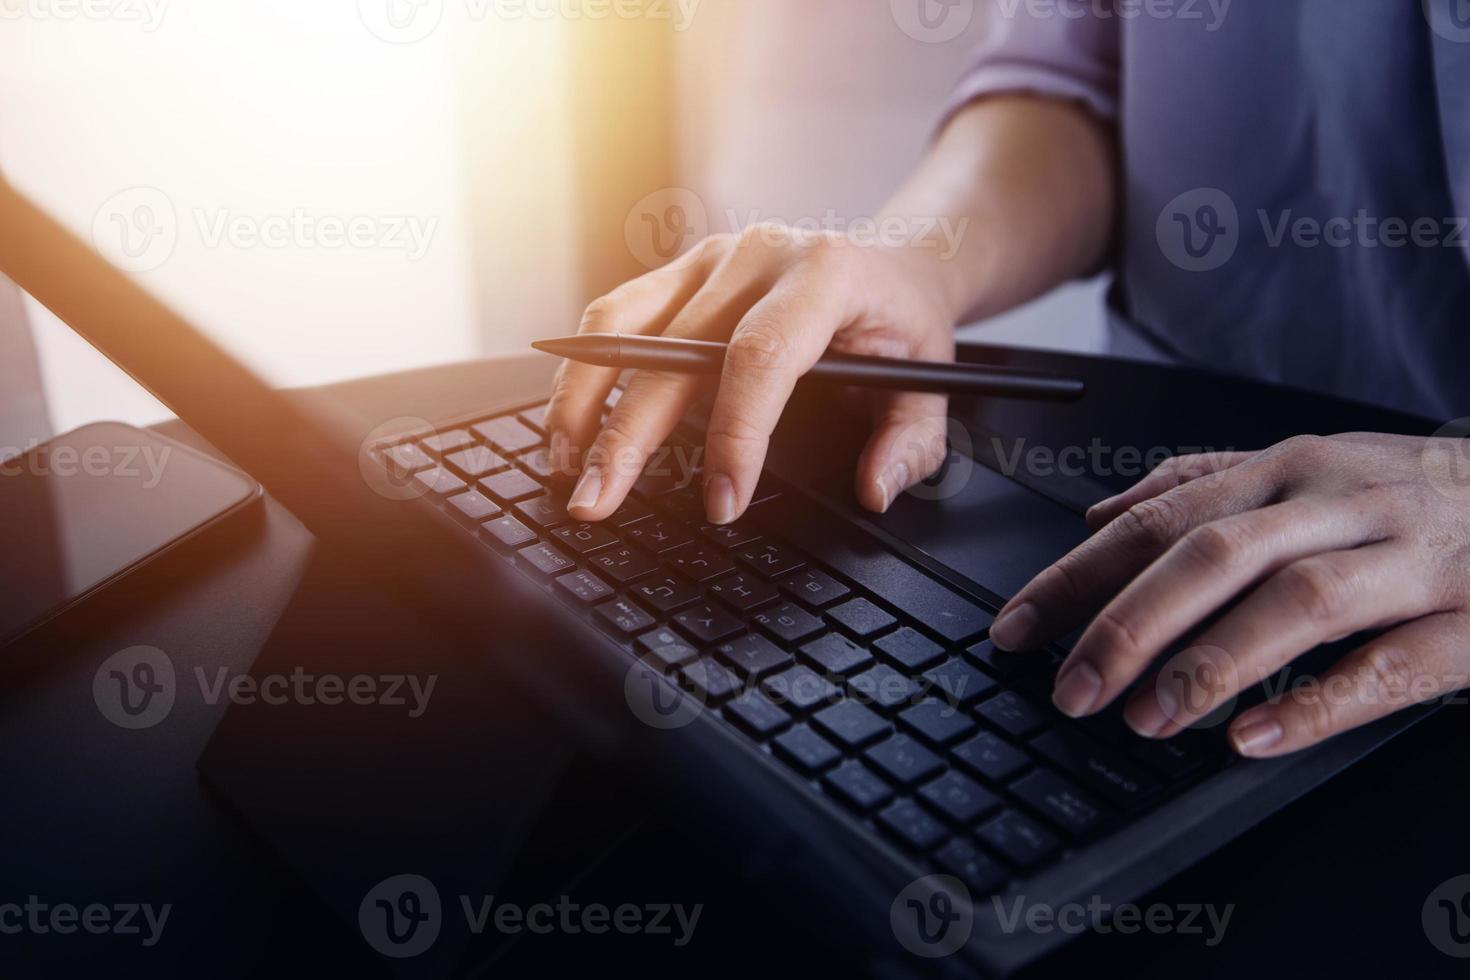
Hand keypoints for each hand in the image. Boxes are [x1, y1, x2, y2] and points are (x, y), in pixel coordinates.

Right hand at [544, 224, 958, 523]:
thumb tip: (875, 489)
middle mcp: (759, 255)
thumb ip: (910, 442)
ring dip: (584, 399)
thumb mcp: (932, 384)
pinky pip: (618, 314)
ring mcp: (712, 256)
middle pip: (673, 349)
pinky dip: (587, 371)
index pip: (760, 357)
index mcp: (826, 275)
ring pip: (624, 324)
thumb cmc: (903, 325)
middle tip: (597, 502)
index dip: (734, 435)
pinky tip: (573, 424)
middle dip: (629, 436)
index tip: (720, 503)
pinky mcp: (682, 269)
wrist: (895, 261)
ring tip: (566, 467)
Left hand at [989, 432, 1469, 757]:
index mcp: (1283, 473)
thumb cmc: (1408, 493)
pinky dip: (1322, 702)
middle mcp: (1335, 504)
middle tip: (1072, 689)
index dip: (1078, 577)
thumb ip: (1201, 486)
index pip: (1156, 522)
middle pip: (1213, 555)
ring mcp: (1407, 557)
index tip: (1015, 630)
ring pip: (1296, 601)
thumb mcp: (1303, 470)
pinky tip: (1258, 736)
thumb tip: (1099, 513)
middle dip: (1129, 624)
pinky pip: (1393, 663)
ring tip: (1148, 718)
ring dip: (1212, 662)